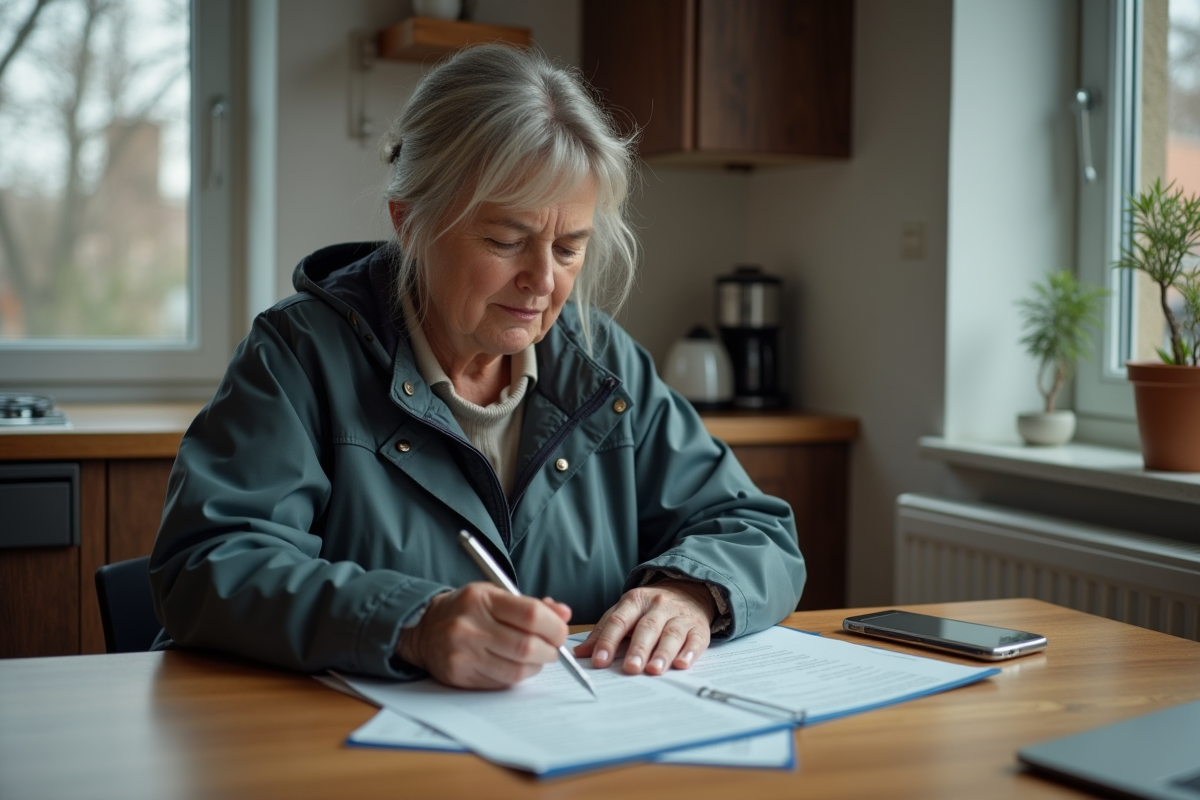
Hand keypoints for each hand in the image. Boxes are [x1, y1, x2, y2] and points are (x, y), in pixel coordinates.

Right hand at [397, 583, 571, 688]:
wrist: (424, 629)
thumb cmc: (467, 610)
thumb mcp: (495, 595)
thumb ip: (531, 605)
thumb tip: (564, 614)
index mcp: (481, 599)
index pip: (531, 615)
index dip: (554, 627)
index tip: (560, 631)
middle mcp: (470, 626)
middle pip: (527, 646)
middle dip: (549, 650)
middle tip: (552, 648)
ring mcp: (463, 653)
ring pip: (517, 669)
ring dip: (536, 665)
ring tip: (535, 656)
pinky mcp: (460, 675)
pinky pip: (502, 682)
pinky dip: (518, 676)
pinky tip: (516, 665)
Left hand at [573, 580, 715, 675]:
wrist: (689, 591)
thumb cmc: (650, 608)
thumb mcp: (625, 611)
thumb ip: (604, 631)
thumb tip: (580, 653)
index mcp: (636, 600)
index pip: (619, 620)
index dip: (608, 640)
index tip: (599, 660)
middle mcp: (659, 605)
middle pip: (647, 627)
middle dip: (638, 648)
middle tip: (630, 668)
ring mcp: (680, 616)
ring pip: (672, 633)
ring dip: (662, 653)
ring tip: (654, 670)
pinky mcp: (699, 628)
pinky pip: (695, 640)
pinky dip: (689, 653)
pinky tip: (682, 664)